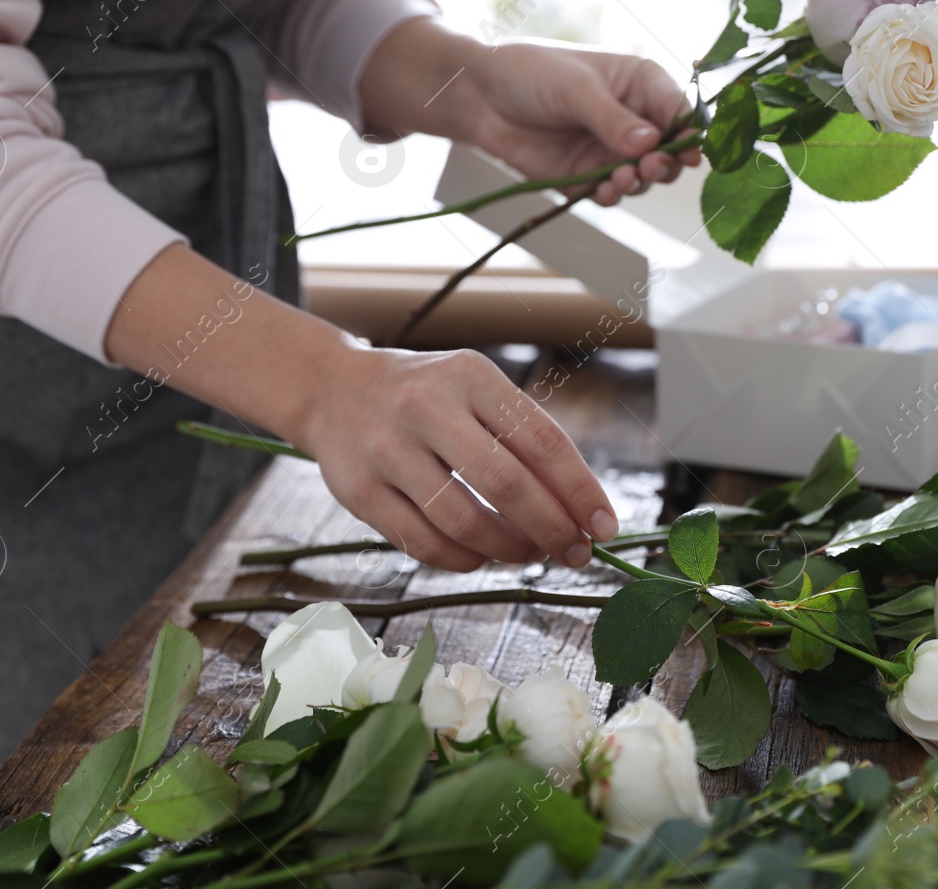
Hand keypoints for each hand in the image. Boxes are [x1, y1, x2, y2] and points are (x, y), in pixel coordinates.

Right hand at [296, 343, 619, 571]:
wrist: (333, 390)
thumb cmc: (425, 396)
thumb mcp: (475, 390)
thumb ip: (524, 438)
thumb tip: (582, 508)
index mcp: (469, 376)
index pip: (541, 440)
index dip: (580, 490)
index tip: (604, 525)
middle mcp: (425, 407)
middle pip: (506, 485)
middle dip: (552, 528)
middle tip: (574, 551)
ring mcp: (387, 450)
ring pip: (465, 522)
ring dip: (510, 549)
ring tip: (530, 552)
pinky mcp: (359, 491)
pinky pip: (424, 544)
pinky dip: (465, 560)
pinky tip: (483, 555)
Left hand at [458, 40, 703, 205]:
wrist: (479, 96)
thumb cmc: (530, 73)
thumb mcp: (575, 89)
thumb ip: (612, 119)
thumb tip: (650, 144)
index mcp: (641, 84)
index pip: (679, 111)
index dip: (689, 133)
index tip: (689, 152)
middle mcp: (633, 119)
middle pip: (669, 151)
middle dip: (666, 163)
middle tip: (650, 167)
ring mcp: (611, 149)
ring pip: (643, 177)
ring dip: (638, 182)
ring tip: (622, 178)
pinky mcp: (588, 175)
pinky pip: (611, 193)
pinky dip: (612, 195)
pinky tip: (603, 190)